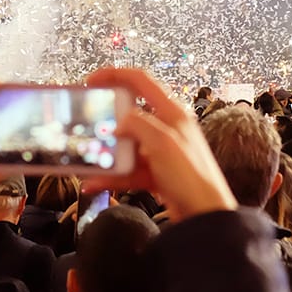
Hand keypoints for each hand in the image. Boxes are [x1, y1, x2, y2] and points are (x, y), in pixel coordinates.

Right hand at [85, 67, 236, 220]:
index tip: (91, 81)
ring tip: (87, 158)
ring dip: (105, 152)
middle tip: (86, 124)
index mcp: (171, 112)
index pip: (140, 80)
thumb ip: (137, 124)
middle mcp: (165, 128)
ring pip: (124, 144)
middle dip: (105, 119)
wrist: (205, 217)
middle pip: (128, 113)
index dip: (114, 75)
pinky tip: (94, 182)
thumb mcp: (163, 142)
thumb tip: (119, 122)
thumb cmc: (193, 177)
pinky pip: (126, 169)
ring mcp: (159, 152)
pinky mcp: (154, 173)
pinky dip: (110, 176)